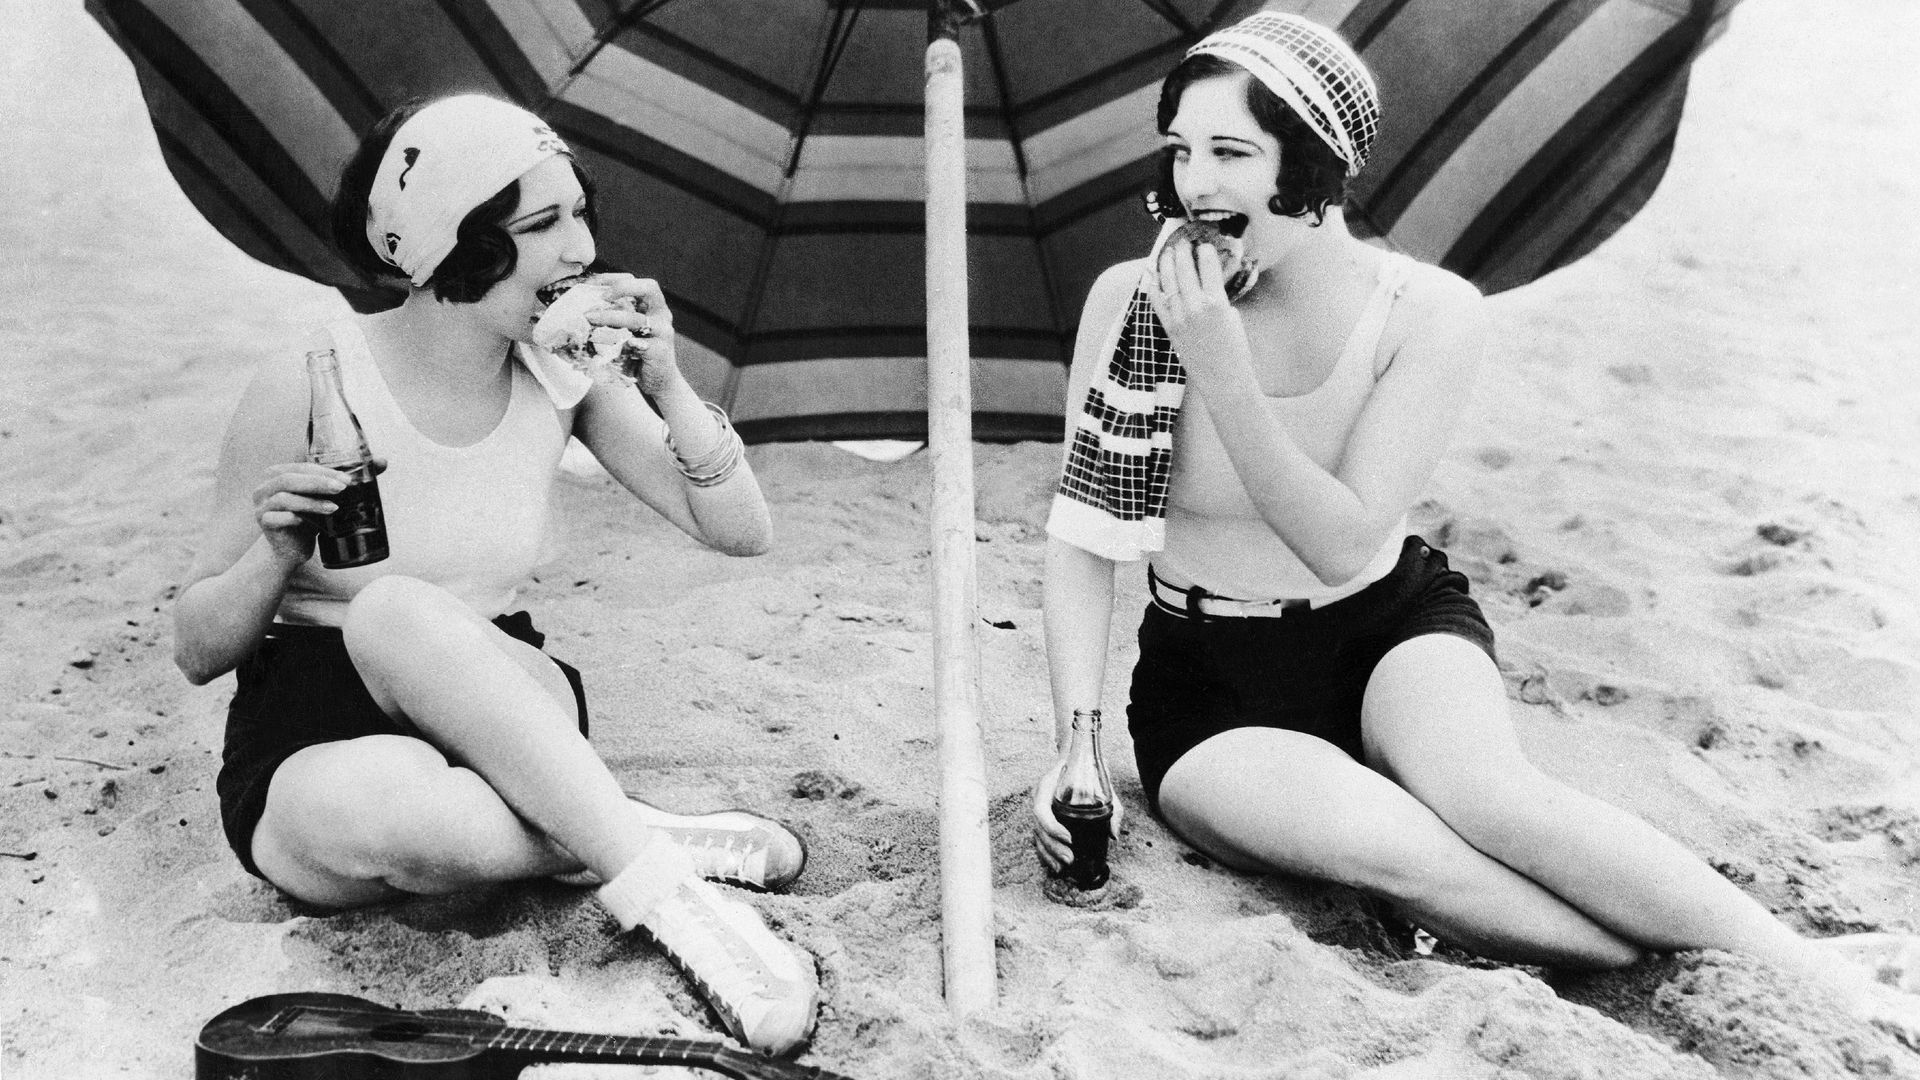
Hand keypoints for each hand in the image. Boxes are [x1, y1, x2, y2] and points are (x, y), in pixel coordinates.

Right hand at [250, 457, 386, 565]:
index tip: (348, 480)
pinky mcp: (262, 523)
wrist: (289, 549)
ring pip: (285, 498)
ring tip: (334, 508)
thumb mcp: (325, 499)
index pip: (303, 467)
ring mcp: (261, 505)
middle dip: (318, 482)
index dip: (325, 471)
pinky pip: (275, 518)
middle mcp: (266, 487)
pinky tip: (306, 523)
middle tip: (342, 488)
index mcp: (279, 474)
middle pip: (291, 478)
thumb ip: (347, 480)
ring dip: (311, 502)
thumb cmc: (309, 519)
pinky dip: (293, 518)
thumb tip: (384, 461)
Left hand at [592, 274, 681, 396]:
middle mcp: (661, 315)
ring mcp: (662, 332)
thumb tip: (579, 312)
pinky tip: (611, 346)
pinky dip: (623, 343)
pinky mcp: (659, 351)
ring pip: (636, 319)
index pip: (635, 281)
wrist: (660, 382)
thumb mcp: (625, 332)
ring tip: (590, 319)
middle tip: (602, 297)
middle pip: (649, 288)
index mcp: (652, 305)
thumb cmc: (637, 354)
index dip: (614, 278)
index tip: (593, 283)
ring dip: (611, 317)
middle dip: (622, 288)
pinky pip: (640, 344)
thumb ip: (612, 320)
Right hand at [1030, 757, 1123, 874]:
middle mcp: (1039, 798)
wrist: (1075, 757)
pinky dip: (1046, 853)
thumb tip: (1113, 834)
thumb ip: (1111, 807)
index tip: (1069, 838)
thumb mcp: (1103, 784)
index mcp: (1047, 786)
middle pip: (1038, 827)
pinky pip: (1040, 837)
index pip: (1041, 810)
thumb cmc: (1088, 770)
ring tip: (1062, 868)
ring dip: (1048, 854)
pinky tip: (1056, 866)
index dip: (1052, 827)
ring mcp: (1039, 808)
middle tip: (1069, 859)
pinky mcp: (1044, 818)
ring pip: (1037, 835)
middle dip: (1052, 846)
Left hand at [1151, 234, 1247, 380]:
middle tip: (1182, 242)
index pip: (1208, 265)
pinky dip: (1154, 286)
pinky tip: (1152, 275)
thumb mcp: (1233, 316)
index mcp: (1217, 302)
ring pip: (1168, 282)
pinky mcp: (1169, 328)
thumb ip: (1219, 296)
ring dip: (1167, 264)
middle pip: (1185, 269)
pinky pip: (1157, 302)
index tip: (1204, 244)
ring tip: (1167, 252)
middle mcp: (1195, 307)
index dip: (1205, 251)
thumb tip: (1209, 280)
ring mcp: (1179, 317)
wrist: (1223, 379)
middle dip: (1183, 252)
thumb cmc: (1235, 349)